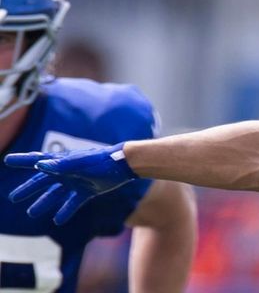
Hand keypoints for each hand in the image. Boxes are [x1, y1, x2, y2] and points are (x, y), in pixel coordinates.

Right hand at [4, 143, 137, 224]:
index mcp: (61, 162)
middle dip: (29, 189)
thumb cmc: (100, 161)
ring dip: (44, 202)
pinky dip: (65, 211)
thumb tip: (39, 165)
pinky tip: (58, 220)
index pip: (37, 160)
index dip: (22, 161)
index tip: (7, 160)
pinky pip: (73, 203)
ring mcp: (76, 181)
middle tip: (14, 197)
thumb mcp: (79, 164)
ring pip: (56, 194)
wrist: (123, 165)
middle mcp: (66, 171)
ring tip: (32, 212)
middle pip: (43, 181)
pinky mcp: (87, 190)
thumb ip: (60, 165)